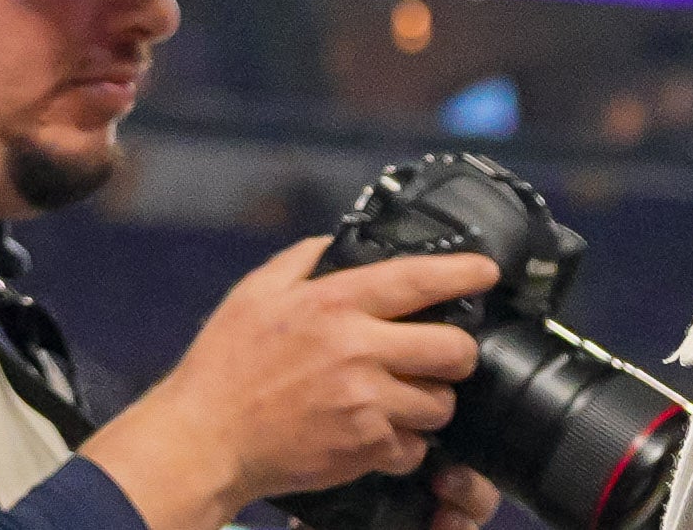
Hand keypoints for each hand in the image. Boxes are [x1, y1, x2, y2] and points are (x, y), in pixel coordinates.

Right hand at [78, 236, 494, 529]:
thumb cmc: (224, 365)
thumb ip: (304, 260)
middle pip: (454, 350)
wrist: (204, 439)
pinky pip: (413, 448)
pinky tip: (382, 432)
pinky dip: (404, 443)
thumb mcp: (255, 292)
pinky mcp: (362, 449)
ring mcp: (364, 404)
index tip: (488, 271)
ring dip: (432, 401)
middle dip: (459, 352)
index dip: (464, 272)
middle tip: (446, 354)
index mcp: (334, 304)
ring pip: (440, 404)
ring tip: (407, 396)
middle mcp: (357, 351)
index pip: (417, 279)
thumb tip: (338, 243)